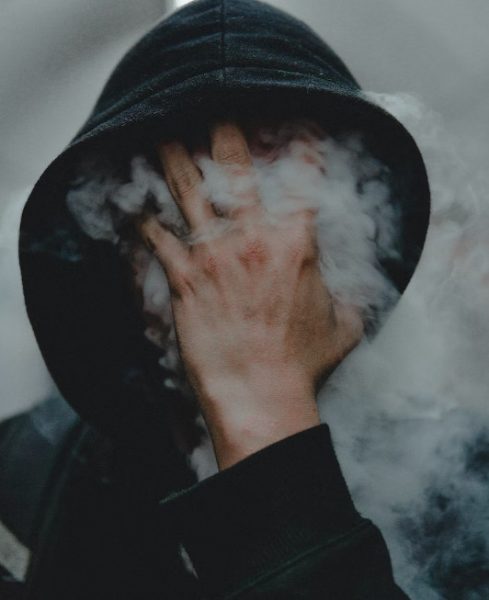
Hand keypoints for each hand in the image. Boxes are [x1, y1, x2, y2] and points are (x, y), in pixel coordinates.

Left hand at [138, 121, 363, 468]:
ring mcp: (215, 256)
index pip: (304, 181)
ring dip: (173, 161)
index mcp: (297, 244)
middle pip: (236, 172)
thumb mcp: (345, 326)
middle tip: (214, 108)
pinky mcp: (184, 279)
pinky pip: (157, 240)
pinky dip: (142, 221)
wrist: (262, 393)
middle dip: (224, 134)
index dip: (304, 146)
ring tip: (161, 135)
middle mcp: (253, 239)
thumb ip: (348, 298)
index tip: (300, 123)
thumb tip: (351, 293)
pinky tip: (131, 207)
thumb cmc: (304, 363)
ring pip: (188, 194)